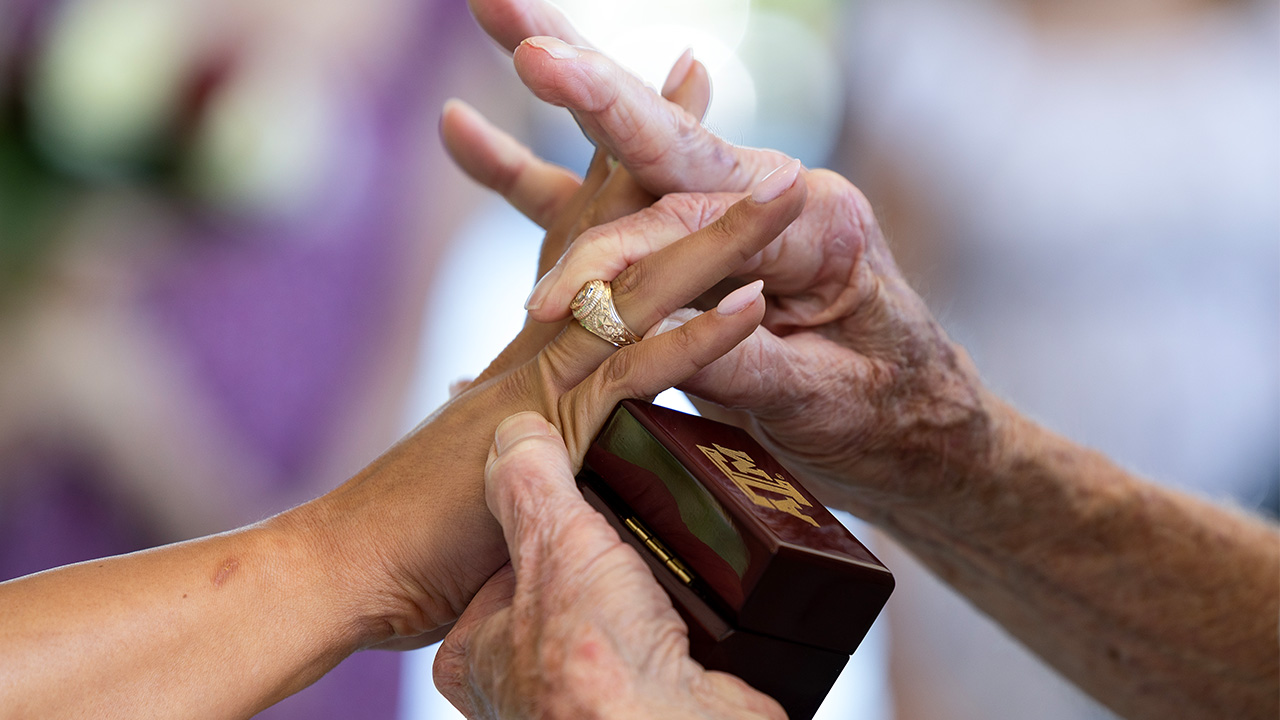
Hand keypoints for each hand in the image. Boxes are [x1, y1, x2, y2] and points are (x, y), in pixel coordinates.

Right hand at [300, 146, 805, 649]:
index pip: (582, 234)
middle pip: (610, 224)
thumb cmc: (418, 532)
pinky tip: (749, 304)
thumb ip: (530, 430)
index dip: (618, 168)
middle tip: (700, 65)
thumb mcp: (498, 463)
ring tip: (785, 182)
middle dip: (660, 144)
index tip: (652, 105)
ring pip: (641, 285)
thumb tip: (524, 420)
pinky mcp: (549, 431)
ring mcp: (543, 376)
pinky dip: (694, 339)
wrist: (344, 564)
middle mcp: (540, 337)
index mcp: (534, 341)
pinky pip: (633, 374)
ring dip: (719, 235)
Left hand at [433, 411, 784, 719]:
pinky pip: (672, 638)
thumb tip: (517, 430)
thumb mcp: (553, 544)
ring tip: (673, 557)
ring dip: (652, 583)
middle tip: (632, 525)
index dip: (544, 519)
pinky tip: (705, 600)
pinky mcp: (654, 701)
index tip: (576, 493)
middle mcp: (527, 684)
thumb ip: (530, 482)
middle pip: (570, 583)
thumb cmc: (594, 670)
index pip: (504, 562)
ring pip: (622, 610)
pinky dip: (692, 617)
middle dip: (604, 553)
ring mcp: (593, 697)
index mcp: (476, 654)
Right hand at [448, 21, 994, 517]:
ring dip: (563, 82)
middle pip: (659, 137)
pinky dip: (530, 175)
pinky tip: (461, 132)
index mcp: (813, 228)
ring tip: (497, 16)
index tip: (543, 218)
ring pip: (623, 152)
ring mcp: (721, 218)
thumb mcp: (826, 401)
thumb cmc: (890, 419)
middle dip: (584, 79)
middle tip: (509, 12)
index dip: (612, 216)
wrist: (922, 429)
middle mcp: (764, 200)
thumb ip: (743, 365)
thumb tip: (652, 337)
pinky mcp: (685, 249)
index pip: (694, 208)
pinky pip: (601, 205)